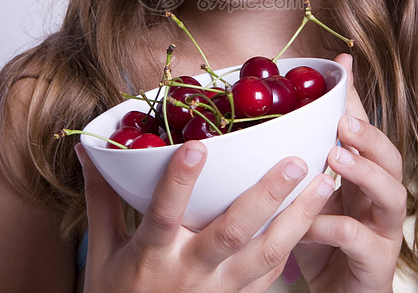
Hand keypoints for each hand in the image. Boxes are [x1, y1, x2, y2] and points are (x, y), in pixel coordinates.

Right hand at [75, 140, 334, 292]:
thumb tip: (89, 150)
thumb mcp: (102, 251)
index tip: (198, 145)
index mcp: (152, 257)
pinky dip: (296, 244)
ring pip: (266, 255)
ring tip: (326, 183)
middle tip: (296, 161)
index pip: (164, 215)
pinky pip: (273, 275)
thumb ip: (102, 198)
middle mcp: (191, 275)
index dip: (179, 181)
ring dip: (299, 219)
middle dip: (267, 196)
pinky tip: (317, 217)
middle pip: (232, 233)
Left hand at [293, 53, 406, 291]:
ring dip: (364, 172)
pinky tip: (308, 224)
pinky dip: (333, 227)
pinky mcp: (376, 261)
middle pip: (392, 157)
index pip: (364, 130)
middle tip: (342, 121)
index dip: (355, 99)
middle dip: (369, 135)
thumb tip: (262, 124)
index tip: (342, 67)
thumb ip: (295, 162)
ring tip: (336, 157)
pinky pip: (360, 239)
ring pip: (392, 194)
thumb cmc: (317, 240)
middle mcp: (378, 197)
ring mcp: (382, 229)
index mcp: (361, 176)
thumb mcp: (306, 195)